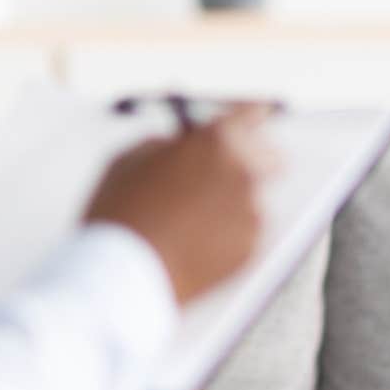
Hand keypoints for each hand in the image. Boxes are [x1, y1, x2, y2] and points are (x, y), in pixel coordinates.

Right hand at [83, 105, 277, 303]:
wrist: (122, 276)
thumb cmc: (119, 212)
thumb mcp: (132, 157)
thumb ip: (170, 143)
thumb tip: (186, 144)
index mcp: (217, 140)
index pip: (251, 113)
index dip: (249, 115)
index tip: (253, 118)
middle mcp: (244, 172)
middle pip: (270, 156)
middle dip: (252, 161)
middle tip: (227, 173)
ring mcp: (251, 212)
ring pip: (252, 199)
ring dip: (232, 203)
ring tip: (189, 222)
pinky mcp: (251, 248)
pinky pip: (244, 233)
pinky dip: (228, 235)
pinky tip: (193, 244)